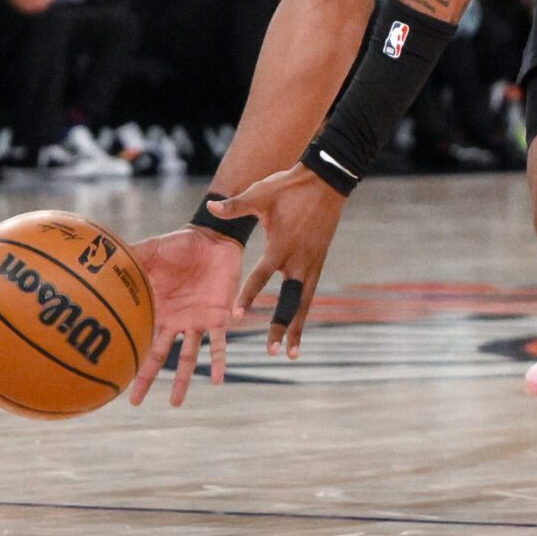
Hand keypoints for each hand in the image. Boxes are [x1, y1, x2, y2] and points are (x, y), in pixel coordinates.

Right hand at [125, 226, 244, 407]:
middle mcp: (175, 321)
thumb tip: (98, 261)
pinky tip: (217, 379)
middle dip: (147, 378)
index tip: (113, 376)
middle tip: (136, 402)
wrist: (213, 238)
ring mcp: (196, 321)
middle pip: (158, 355)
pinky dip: (219, 361)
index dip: (128, 356)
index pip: (139, 336)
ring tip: (176, 403)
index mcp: (157, 309)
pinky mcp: (219, 316)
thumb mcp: (152, 252)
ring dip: (183, 379)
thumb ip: (131, 259)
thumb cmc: (179, 245)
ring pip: (188, 356)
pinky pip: (219, 343)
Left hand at [209, 167, 348, 358]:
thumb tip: (210, 207)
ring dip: (296, 328)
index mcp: (281, 245)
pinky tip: (299, 328)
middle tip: (272, 350)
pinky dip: (304, 312)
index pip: (261, 276)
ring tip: (290, 354)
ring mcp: (312, 262)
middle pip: (288, 300)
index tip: (237, 316)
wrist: (326, 181)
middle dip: (280, 326)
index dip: (247, 296)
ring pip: (303, 302)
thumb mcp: (260, 194)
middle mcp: (299, 259)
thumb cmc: (289, 186)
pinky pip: (311, 292)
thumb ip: (235, 206)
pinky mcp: (319, 261)